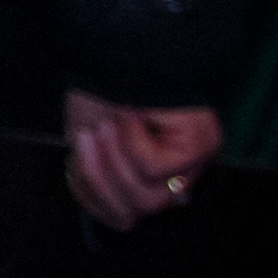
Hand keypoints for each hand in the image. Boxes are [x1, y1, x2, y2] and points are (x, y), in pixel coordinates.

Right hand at [63, 89, 222, 228]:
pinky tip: (136, 116)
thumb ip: (100, 184)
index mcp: (153, 170)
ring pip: (146, 195)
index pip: (129, 208)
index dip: (99, 196)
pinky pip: (152, 166)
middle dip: (104, 173)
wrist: (116, 53)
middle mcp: (179, 169)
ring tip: (110, 124)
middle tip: (92, 135)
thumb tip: (123, 223)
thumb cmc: (101, 93)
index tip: (78, 157)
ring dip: (116, 158)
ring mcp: (193, 160)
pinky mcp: (199, 146)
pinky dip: (134, 141)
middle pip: (136, 207)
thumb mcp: (88, 147)